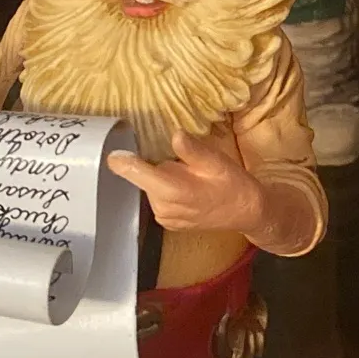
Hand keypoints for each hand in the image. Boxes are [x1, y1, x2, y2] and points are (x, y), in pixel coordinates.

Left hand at [107, 129, 264, 234]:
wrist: (247, 212)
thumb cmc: (234, 185)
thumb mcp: (217, 162)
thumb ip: (192, 150)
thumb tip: (175, 134)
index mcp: (172, 190)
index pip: (136, 173)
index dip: (122, 162)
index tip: (112, 154)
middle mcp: (162, 207)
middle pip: (146, 177)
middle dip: (159, 167)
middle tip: (187, 167)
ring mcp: (164, 217)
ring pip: (153, 187)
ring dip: (165, 180)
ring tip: (192, 180)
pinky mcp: (168, 223)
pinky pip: (159, 198)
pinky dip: (168, 191)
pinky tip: (190, 191)